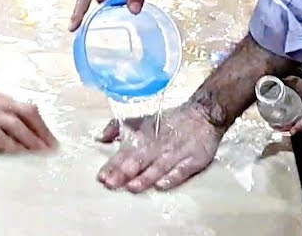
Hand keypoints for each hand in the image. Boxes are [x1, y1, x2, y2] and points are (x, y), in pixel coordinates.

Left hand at [96, 103, 222, 191]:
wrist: (202, 114)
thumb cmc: (168, 121)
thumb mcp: (141, 119)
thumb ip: (118, 128)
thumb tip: (99, 137)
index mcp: (144, 136)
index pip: (125, 152)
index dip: (113, 165)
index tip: (101, 176)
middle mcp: (158, 145)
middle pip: (139, 161)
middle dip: (124, 172)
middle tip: (111, 184)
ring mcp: (176, 153)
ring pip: (158, 167)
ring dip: (145, 177)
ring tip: (132, 187)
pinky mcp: (192, 160)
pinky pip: (181, 171)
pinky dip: (171, 178)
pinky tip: (161, 185)